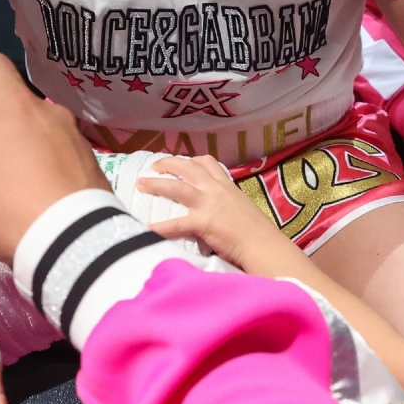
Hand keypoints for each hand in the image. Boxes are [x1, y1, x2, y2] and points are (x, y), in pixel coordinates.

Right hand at [0, 53, 107, 262]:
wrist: (74, 245)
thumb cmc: (6, 208)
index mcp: (13, 107)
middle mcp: (49, 112)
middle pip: (11, 101)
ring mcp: (75, 137)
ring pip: (36, 129)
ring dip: (15, 147)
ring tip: (2, 186)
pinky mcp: (91, 163)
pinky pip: (58, 154)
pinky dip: (42, 167)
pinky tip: (33, 201)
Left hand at [138, 154, 295, 272]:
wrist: (263, 244)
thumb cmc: (257, 231)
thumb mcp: (243, 207)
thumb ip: (227, 204)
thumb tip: (217, 211)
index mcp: (226, 185)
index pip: (208, 163)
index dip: (191, 160)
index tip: (181, 162)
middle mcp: (216, 189)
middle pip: (188, 168)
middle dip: (168, 163)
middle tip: (154, 165)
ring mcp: (208, 204)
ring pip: (177, 187)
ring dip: (156, 184)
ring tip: (140, 183)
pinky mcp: (203, 222)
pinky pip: (175, 223)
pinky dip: (159, 226)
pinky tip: (146, 228)